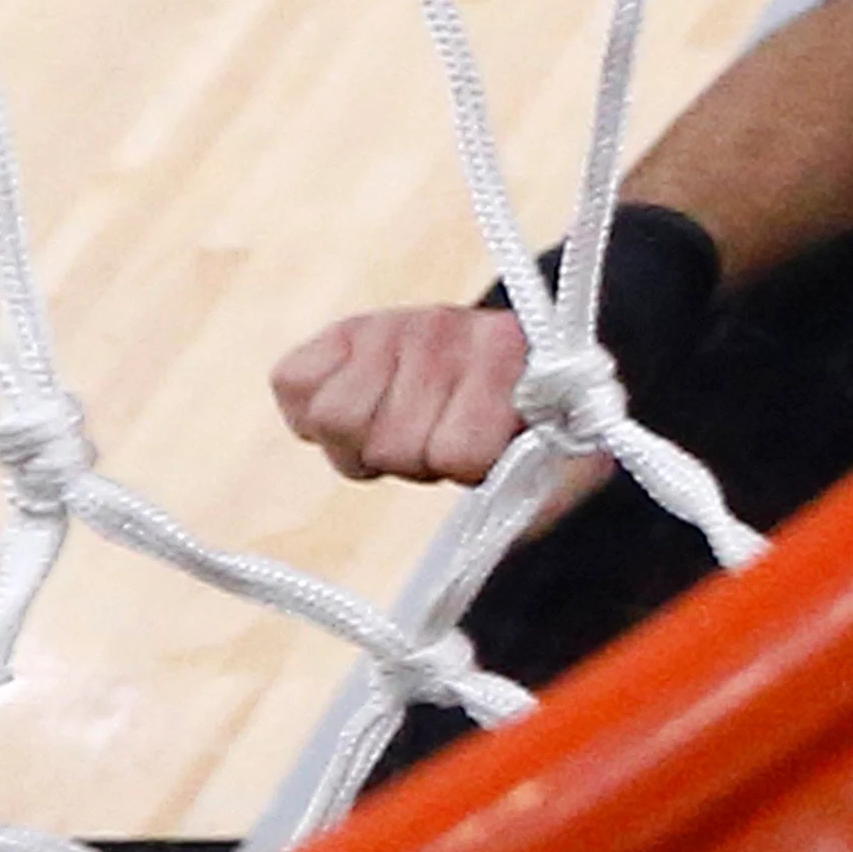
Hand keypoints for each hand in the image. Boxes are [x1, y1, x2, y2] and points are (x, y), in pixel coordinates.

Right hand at [271, 305, 535, 484]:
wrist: (511, 354)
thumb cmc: (527, 417)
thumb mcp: (558, 451)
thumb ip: (541, 490)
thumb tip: (502, 529)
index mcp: (507, 353)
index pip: (460, 455)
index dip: (464, 469)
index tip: (480, 449)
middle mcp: (444, 326)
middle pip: (391, 447)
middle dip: (411, 459)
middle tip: (433, 433)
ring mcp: (388, 322)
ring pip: (336, 419)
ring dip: (360, 441)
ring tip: (393, 423)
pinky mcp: (336, 329)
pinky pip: (294, 384)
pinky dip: (311, 411)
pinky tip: (356, 402)